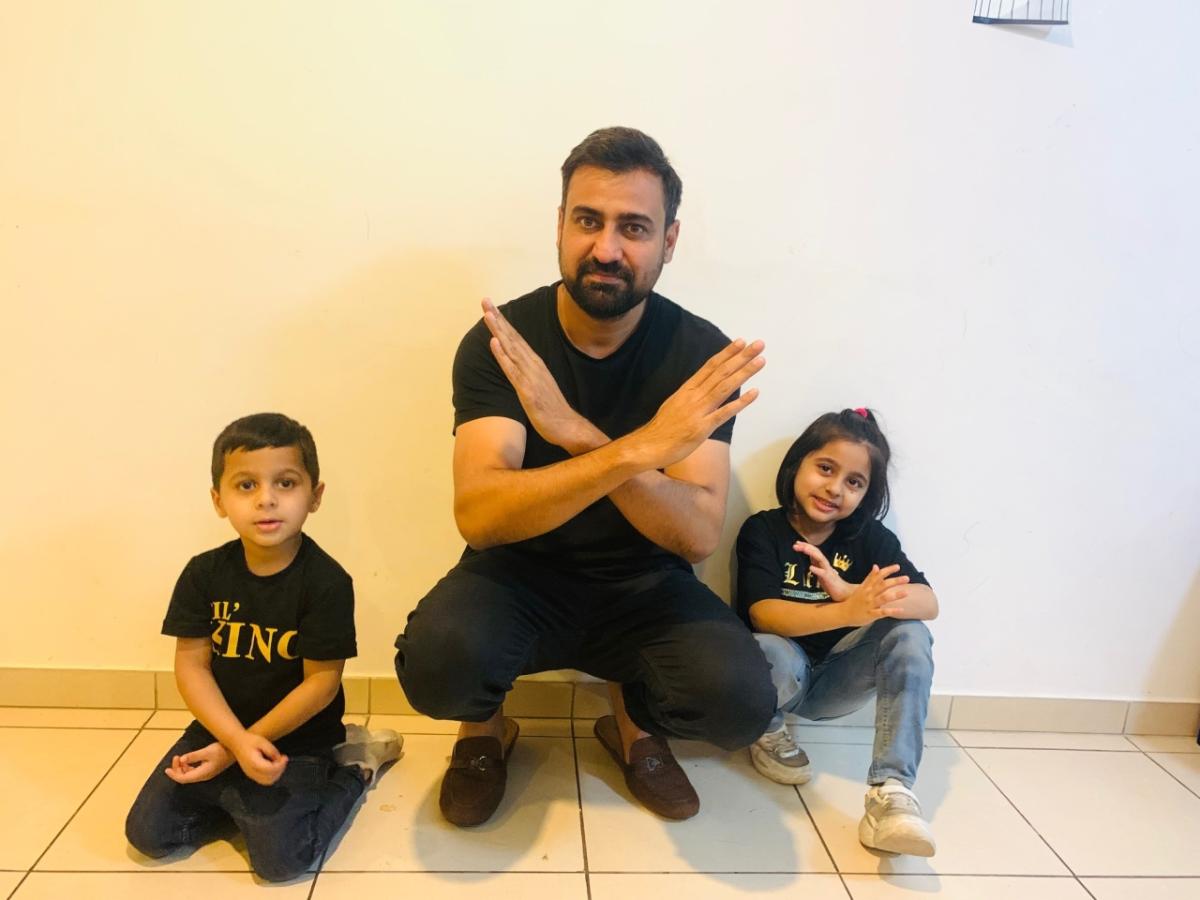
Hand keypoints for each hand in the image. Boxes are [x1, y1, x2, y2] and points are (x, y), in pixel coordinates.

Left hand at [164, 741, 234, 783]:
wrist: (235, 750)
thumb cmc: (222, 750)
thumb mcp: (207, 751)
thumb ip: (193, 756)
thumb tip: (182, 759)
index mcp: (202, 774)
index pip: (184, 779)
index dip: (174, 775)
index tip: (166, 769)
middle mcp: (203, 776)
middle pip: (185, 777)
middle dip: (177, 769)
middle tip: (175, 758)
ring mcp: (206, 773)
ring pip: (189, 774)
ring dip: (182, 767)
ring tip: (179, 758)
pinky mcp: (208, 769)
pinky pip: (194, 771)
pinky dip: (188, 766)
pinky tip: (187, 759)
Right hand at [230, 732, 287, 785]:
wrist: (237, 743)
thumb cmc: (249, 741)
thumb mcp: (263, 742)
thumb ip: (272, 751)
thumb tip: (280, 760)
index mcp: (253, 762)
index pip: (270, 769)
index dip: (280, 765)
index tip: (285, 757)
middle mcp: (251, 771)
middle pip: (269, 779)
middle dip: (280, 770)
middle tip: (283, 760)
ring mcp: (251, 775)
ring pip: (267, 781)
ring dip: (276, 773)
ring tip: (279, 762)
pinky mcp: (251, 775)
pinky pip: (264, 779)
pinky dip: (272, 775)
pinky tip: (274, 765)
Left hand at [482, 299, 593, 451]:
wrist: (567, 426)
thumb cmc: (552, 408)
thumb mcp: (538, 384)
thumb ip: (527, 371)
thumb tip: (515, 360)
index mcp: (534, 363)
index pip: (516, 338)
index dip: (503, 322)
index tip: (490, 306)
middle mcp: (533, 365)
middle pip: (512, 337)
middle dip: (497, 318)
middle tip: (485, 300)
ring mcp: (530, 377)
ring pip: (511, 349)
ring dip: (499, 331)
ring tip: (488, 314)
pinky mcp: (527, 391)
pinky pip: (512, 371)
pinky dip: (503, 356)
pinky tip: (495, 344)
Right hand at [634, 339, 763, 469]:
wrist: (648, 446)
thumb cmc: (662, 428)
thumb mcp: (675, 404)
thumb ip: (691, 395)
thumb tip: (705, 387)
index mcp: (687, 389)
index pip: (710, 366)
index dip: (726, 353)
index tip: (741, 342)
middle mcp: (694, 396)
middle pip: (721, 372)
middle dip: (741, 357)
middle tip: (759, 344)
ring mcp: (699, 411)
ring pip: (725, 387)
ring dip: (744, 373)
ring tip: (760, 361)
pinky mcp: (703, 428)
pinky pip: (724, 413)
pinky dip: (740, 402)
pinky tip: (754, 392)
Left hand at [793, 541, 851, 601]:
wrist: (842, 592)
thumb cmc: (830, 582)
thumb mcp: (820, 572)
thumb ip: (816, 565)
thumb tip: (809, 559)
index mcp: (822, 563)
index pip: (814, 551)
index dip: (806, 546)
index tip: (797, 542)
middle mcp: (825, 564)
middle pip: (816, 552)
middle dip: (806, 547)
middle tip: (796, 544)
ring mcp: (828, 571)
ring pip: (820, 559)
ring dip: (812, 553)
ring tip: (804, 549)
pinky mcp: (829, 579)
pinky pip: (823, 573)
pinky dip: (817, 570)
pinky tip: (811, 567)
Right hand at [840, 564, 909, 627]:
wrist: (843, 613)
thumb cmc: (854, 600)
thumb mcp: (861, 587)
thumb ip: (870, 578)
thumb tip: (876, 566)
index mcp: (867, 587)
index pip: (878, 576)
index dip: (888, 571)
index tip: (898, 566)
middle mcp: (869, 594)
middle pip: (883, 586)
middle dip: (895, 581)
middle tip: (907, 578)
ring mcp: (870, 604)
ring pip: (883, 598)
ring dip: (895, 595)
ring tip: (906, 592)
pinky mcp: (871, 614)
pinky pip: (882, 612)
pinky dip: (891, 611)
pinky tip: (901, 609)